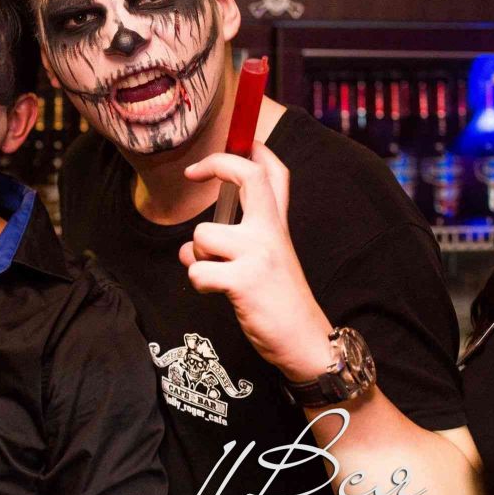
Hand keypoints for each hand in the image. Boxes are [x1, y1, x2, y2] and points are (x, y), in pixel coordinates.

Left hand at [179, 142, 334, 381]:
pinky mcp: (244, 280)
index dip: (246, 152)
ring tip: (219, 276)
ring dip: (197, 258)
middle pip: (249, 177)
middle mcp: (271, 232)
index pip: (272, 173)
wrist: (305, 342)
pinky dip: (199, 284)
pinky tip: (218, 293)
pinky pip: (197, 271)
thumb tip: (188, 248)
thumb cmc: (277, 302)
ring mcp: (259, 254)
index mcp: (278, 225)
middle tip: (193, 171)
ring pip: (201, 236)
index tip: (217, 155)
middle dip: (217, 165)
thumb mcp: (265, 261)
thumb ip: (231, 245)